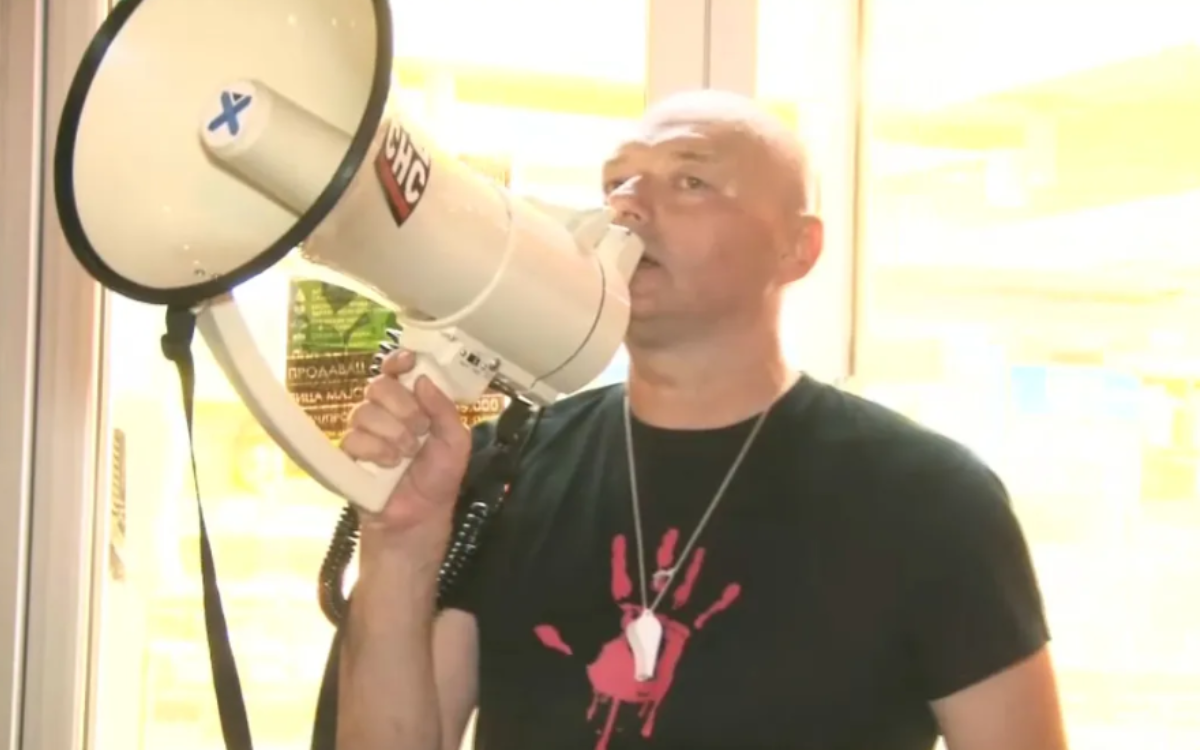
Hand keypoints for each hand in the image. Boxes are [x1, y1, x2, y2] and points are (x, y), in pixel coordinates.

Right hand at [341, 349, 471, 544]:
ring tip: (406, 454)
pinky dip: (375, 451)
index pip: (395, 371)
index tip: (407, 362)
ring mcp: (364, 432)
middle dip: (403, 407)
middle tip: (419, 430)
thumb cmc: (438, 478)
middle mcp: (384, 412)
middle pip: (378, 386)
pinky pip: (352, 439)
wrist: (421, 517)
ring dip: (392, 433)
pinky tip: (388, 464)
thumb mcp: (456, 442)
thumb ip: (444, 409)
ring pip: (364, 411)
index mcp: (411, 403)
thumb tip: (422, 379)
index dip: (397, 361)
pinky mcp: (348, 455)